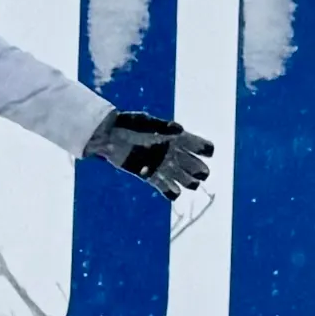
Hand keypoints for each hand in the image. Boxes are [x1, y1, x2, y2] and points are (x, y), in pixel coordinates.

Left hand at [85, 111, 213, 195]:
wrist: (108, 136)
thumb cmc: (128, 124)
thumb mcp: (146, 122)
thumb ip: (163, 127)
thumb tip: (180, 129)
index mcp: (174, 137)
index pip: (197, 144)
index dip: (205, 149)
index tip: (206, 153)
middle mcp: (171, 152)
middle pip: (193, 165)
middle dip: (199, 170)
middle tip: (200, 174)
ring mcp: (160, 165)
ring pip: (181, 178)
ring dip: (188, 182)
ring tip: (188, 184)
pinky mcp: (149, 175)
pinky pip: (164, 187)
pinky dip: (170, 191)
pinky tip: (174, 193)